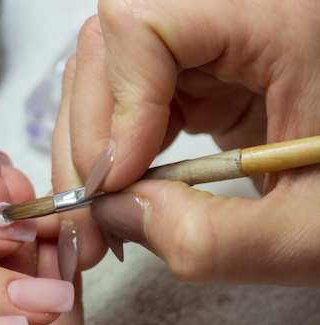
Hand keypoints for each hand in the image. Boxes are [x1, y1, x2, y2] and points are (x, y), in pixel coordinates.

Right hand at [56, 0, 319, 285]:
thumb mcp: (309, 234)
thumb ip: (212, 239)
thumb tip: (118, 215)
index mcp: (284, 19)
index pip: (147, 22)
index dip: (120, 104)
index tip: (122, 180)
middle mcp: (241, 13)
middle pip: (109, 43)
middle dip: (89, 135)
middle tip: (94, 212)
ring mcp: (216, 40)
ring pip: (104, 70)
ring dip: (91, 145)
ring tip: (107, 208)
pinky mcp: (203, 71)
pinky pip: (126, 94)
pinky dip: (111, 147)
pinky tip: (127, 188)